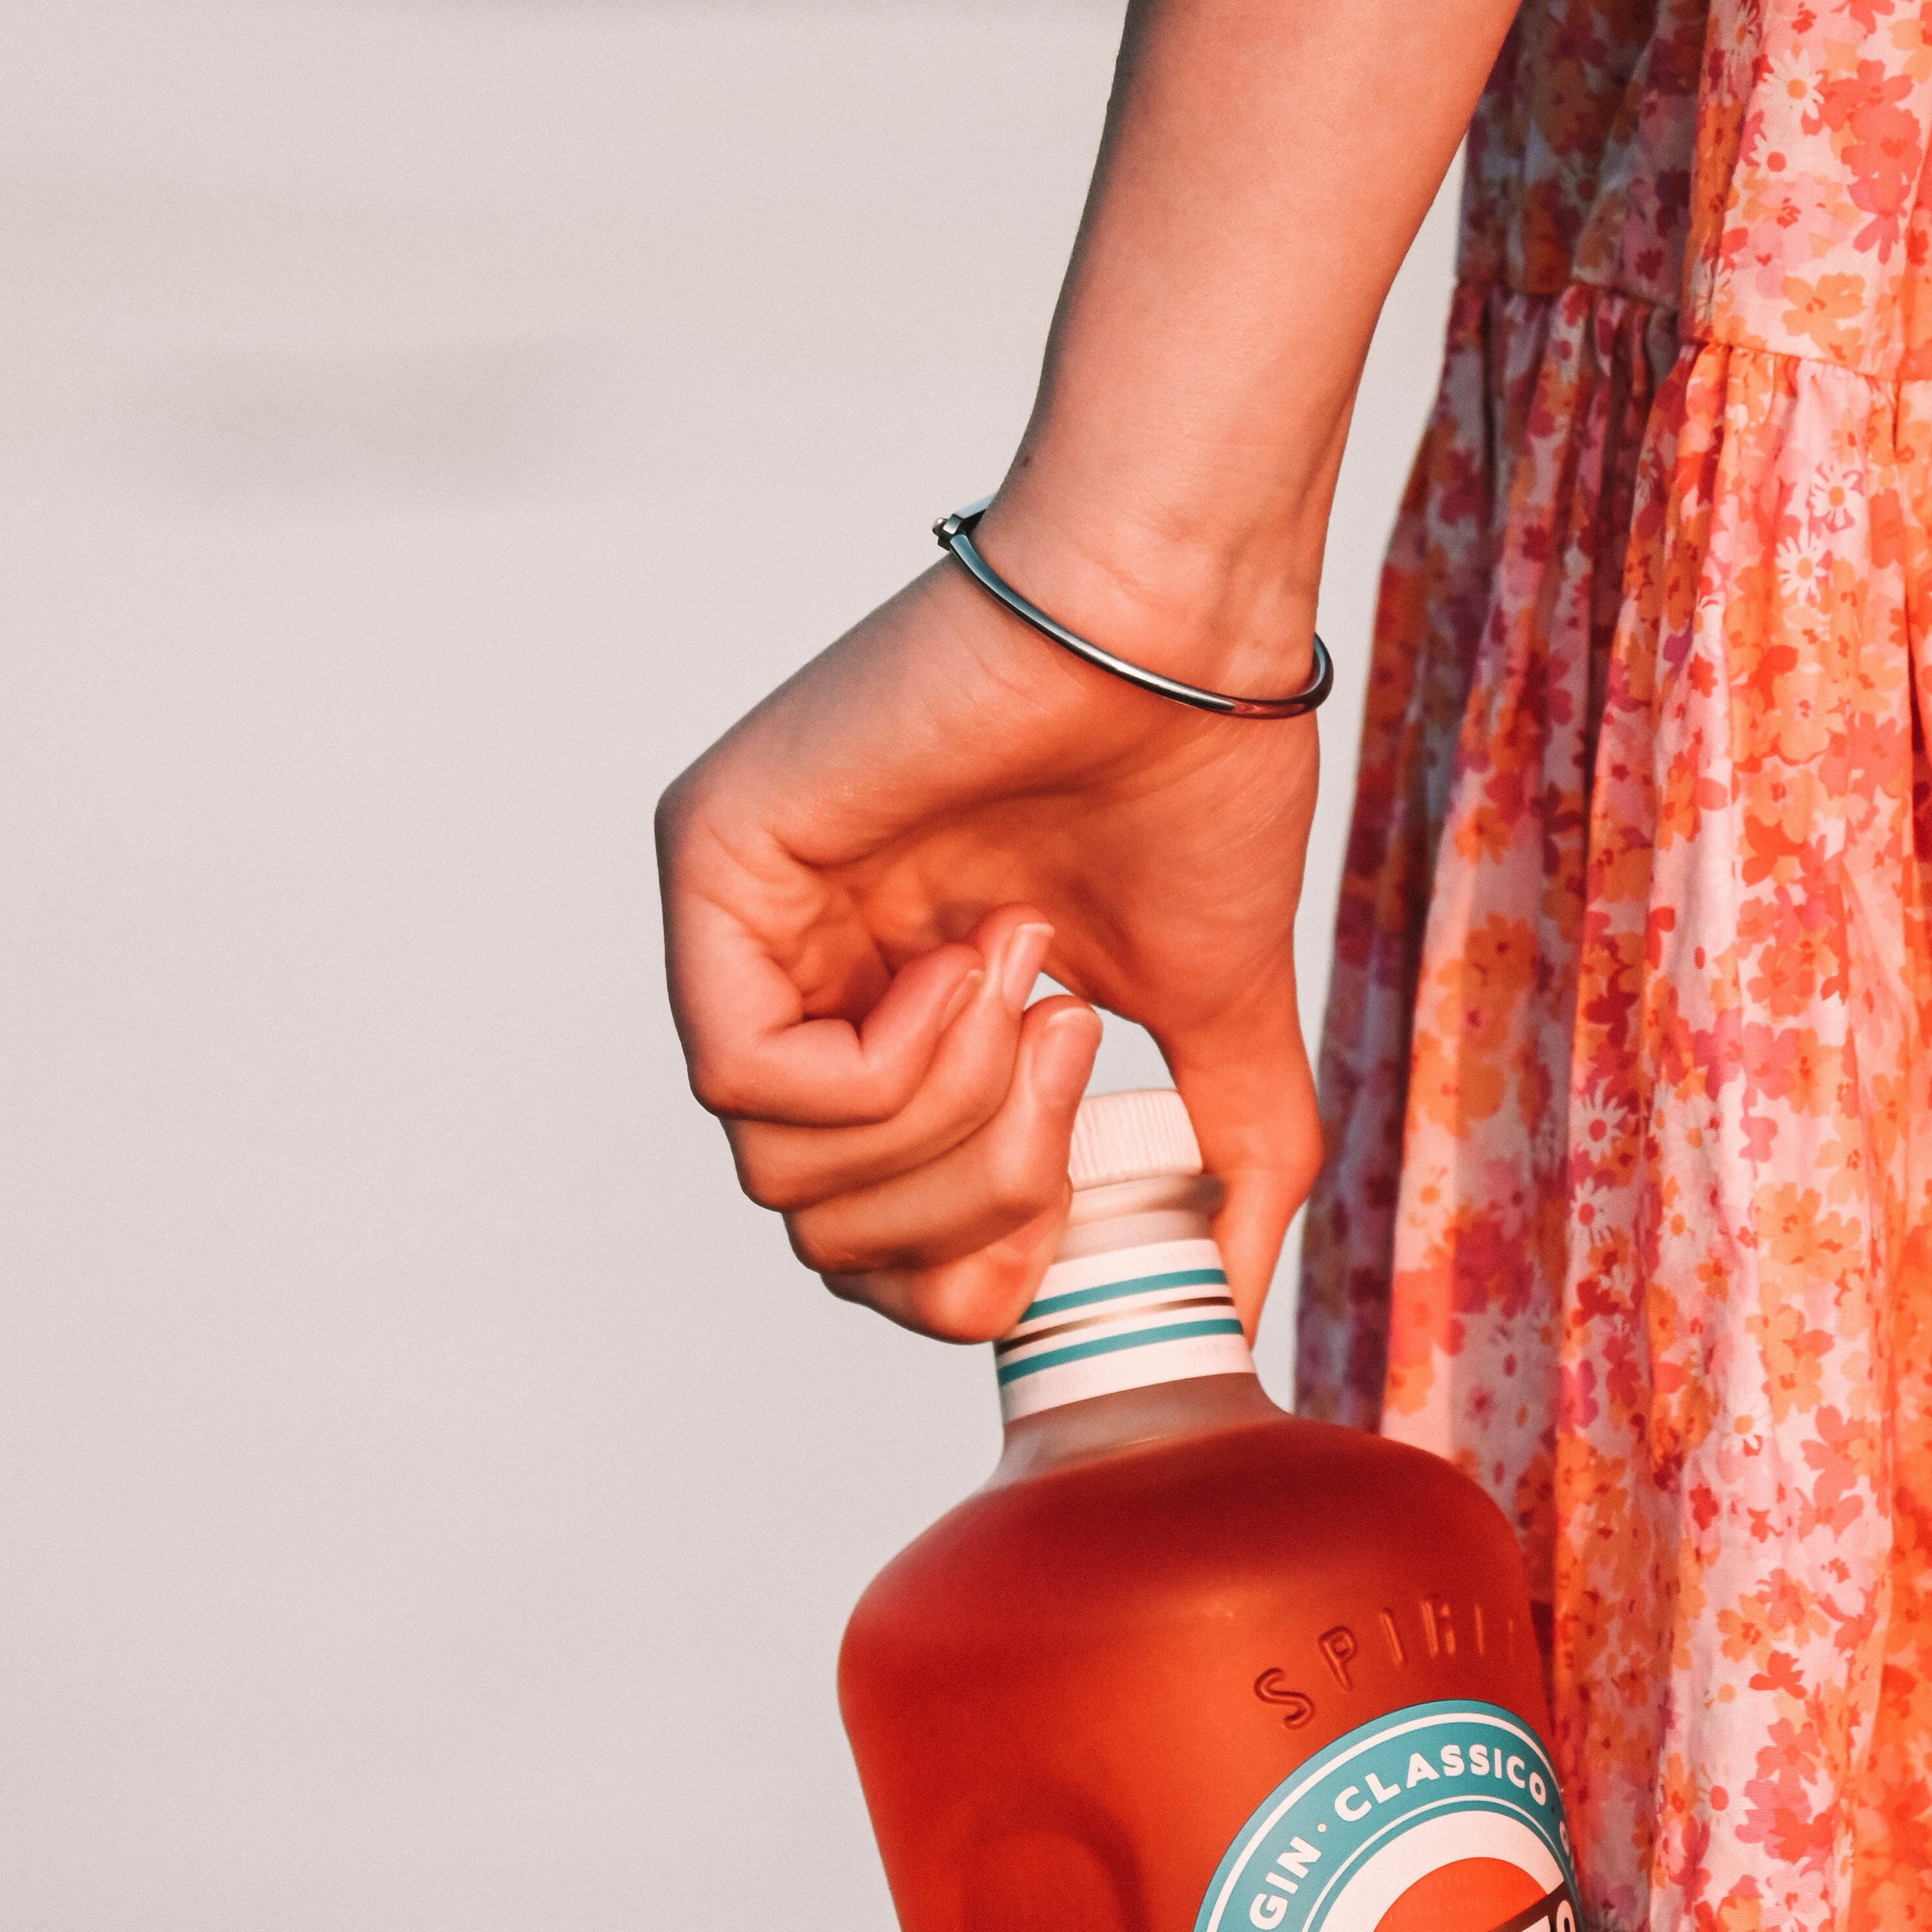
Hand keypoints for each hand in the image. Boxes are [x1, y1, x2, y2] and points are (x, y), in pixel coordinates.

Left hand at [655, 550, 1323, 1343]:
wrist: (1176, 627)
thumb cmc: (1194, 778)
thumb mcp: (1208, 1019)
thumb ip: (1215, 1160)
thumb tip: (1222, 1303)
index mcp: (891, 1018)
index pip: (861, 1244)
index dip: (964, 1277)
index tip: (1068, 1215)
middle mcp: (799, 978)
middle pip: (822, 1233)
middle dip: (976, 1195)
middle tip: (1069, 1045)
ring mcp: (742, 924)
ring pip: (784, 1175)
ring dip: (950, 1116)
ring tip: (1034, 982)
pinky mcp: (709, 862)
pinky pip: (745, 1076)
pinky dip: (886, 1063)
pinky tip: (969, 960)